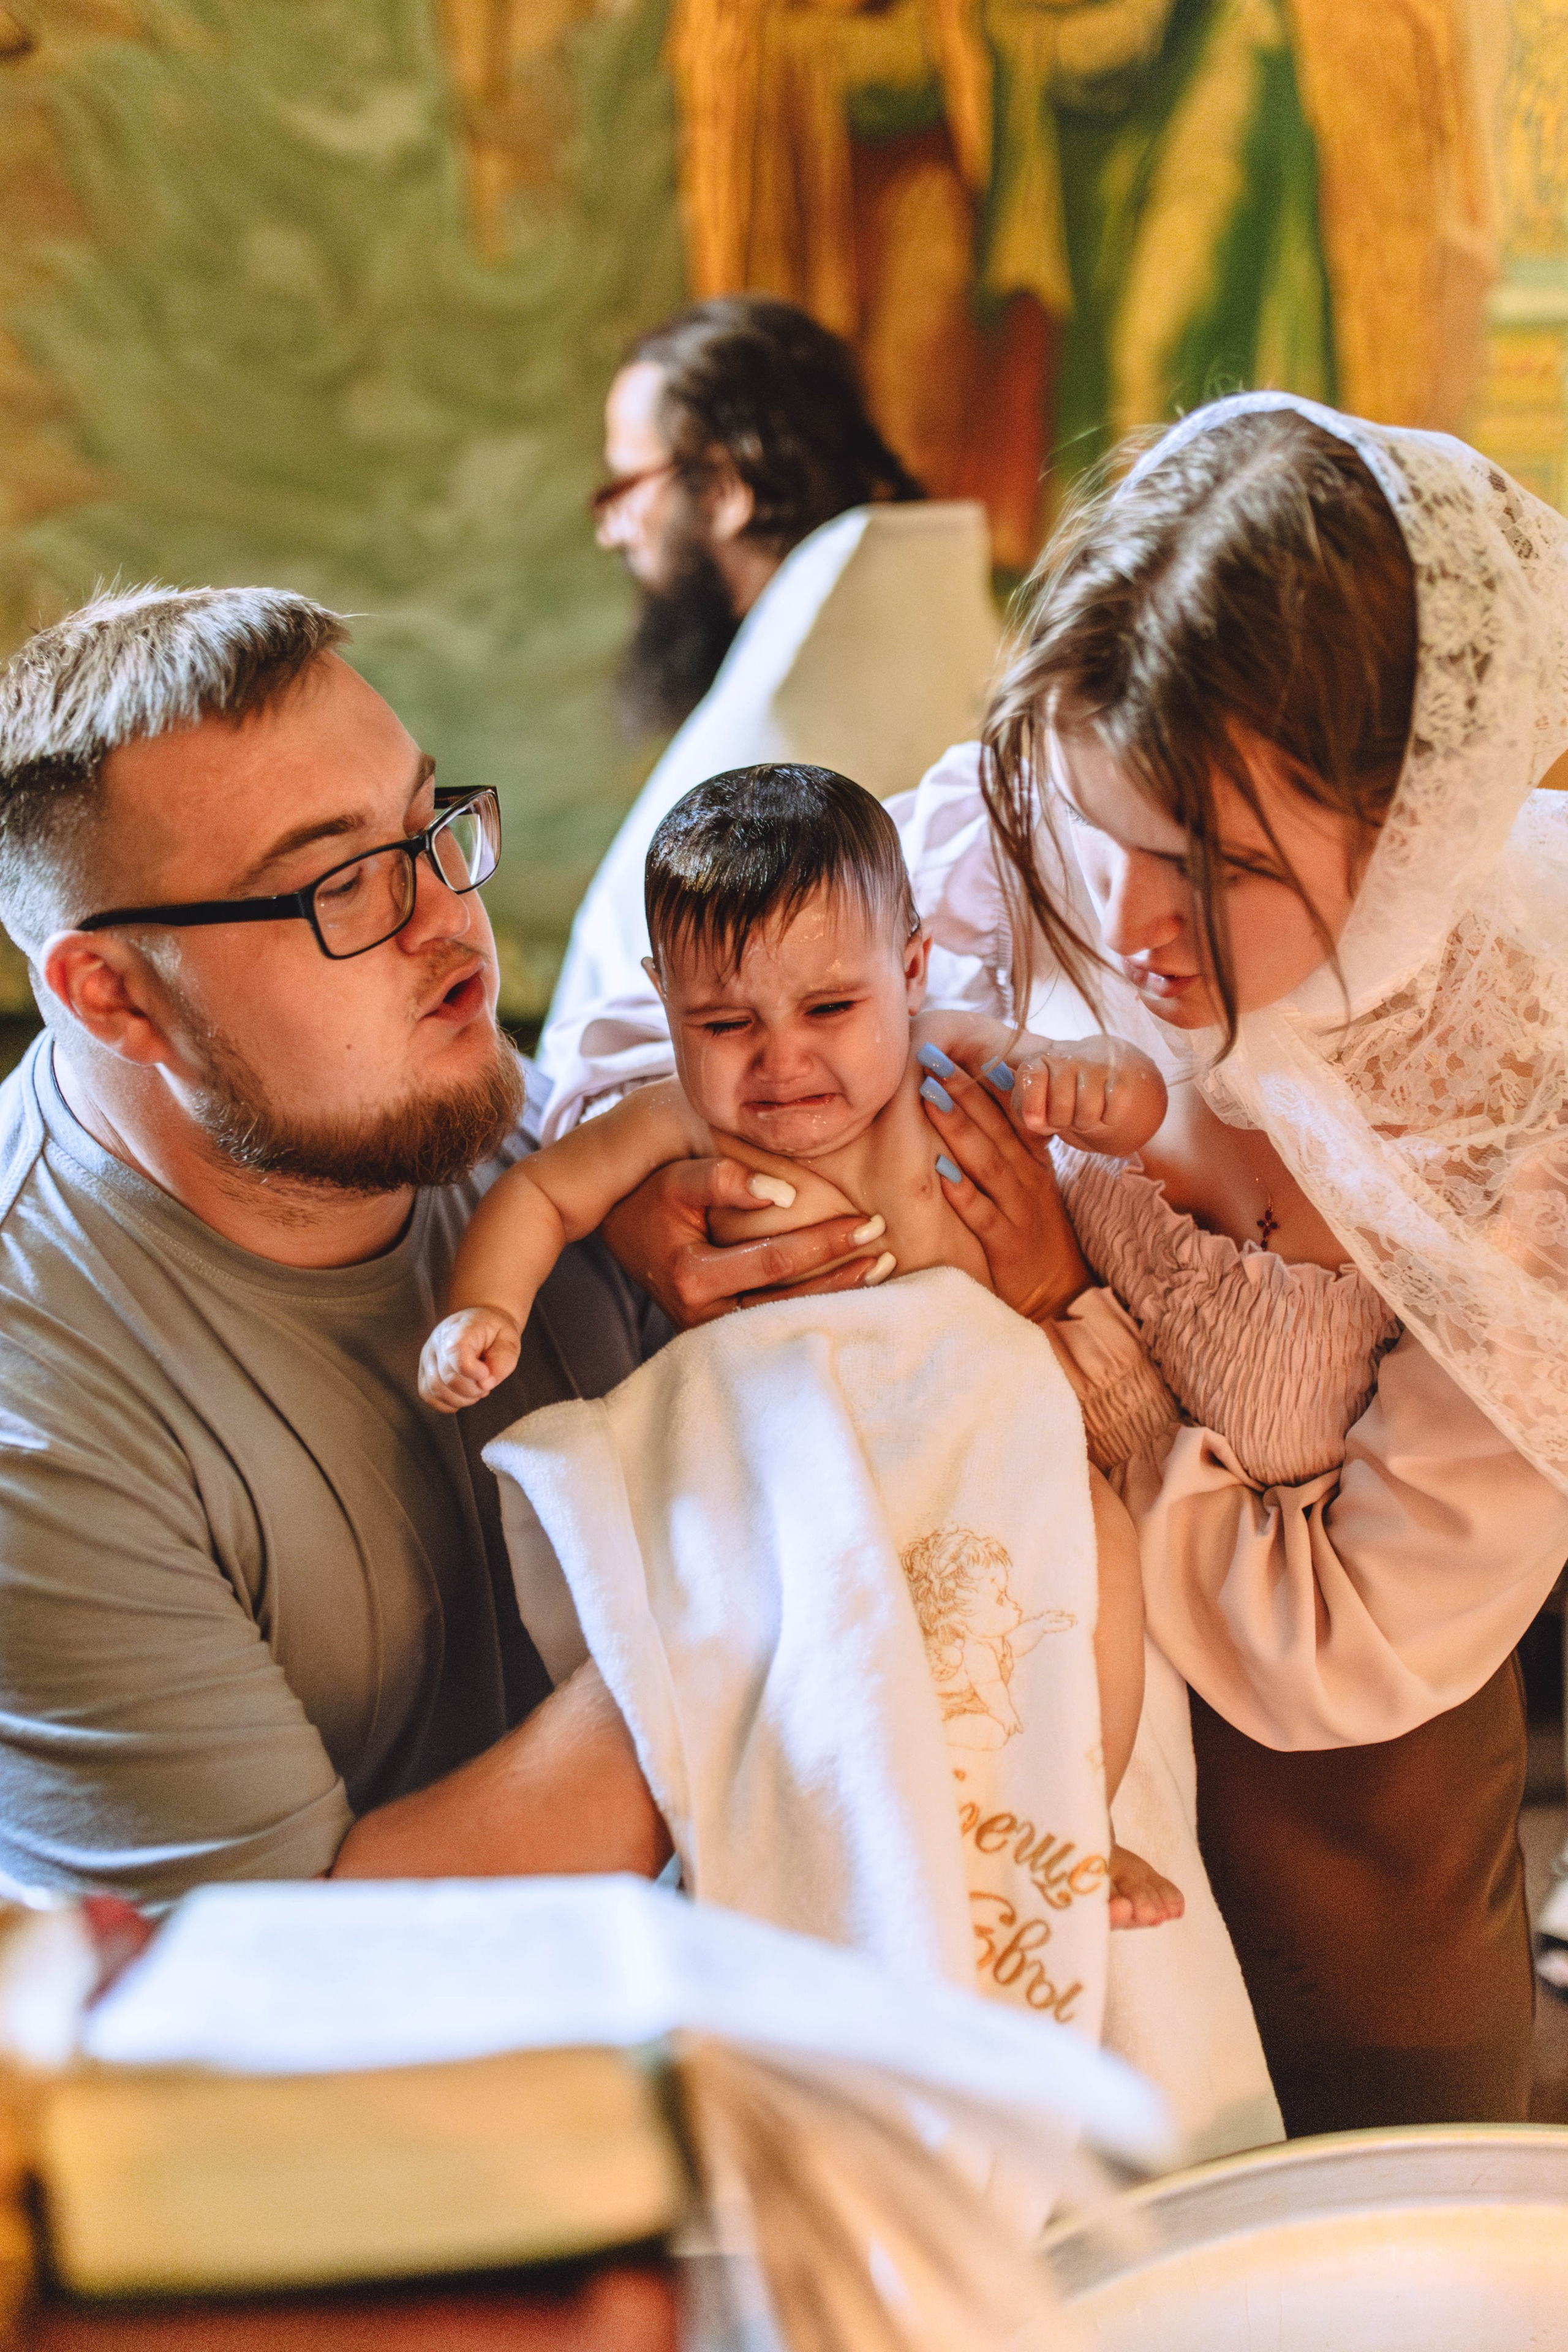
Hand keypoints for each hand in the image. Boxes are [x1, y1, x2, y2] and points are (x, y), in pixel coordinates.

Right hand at [419, 1303, 523, 1412]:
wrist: (482, 1324)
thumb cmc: (496, 1334)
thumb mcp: (510, 1342)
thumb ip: (502, 1363)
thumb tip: (484, 1384)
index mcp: (461, 1329)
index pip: (456, 1354)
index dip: (473, 1371)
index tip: (486, 1373)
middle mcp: (438, 1341)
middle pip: (448, 1377)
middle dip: (473, 1390)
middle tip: (486, 1384)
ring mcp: (428, 1357)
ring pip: (435, 1390)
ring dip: (461, 1399)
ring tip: (476, 1390)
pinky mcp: (424, 1371)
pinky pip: (428, 1396)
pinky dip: (448, 1403)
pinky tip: (463, 1395)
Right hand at [601, 1156, 888, 1327]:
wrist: (622, 1232)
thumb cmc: (653, 1198)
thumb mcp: (678, 1179)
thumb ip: (724, 1179)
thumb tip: (786, 1194)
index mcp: (691, 1278)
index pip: (776, 1261)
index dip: (826, 1242)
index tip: (868, 1221)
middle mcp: (703, 1318)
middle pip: (792, 1301)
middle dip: (845, 1277)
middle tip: (888, 1251)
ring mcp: (713, 1334)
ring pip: (789, 1322)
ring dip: (839, 1299)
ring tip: (881, 1272)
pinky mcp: (723, 1337)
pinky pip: (778, 1326)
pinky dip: (816, 1309)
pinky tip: (852, 1293)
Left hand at [914, 1045, 1089, 1321]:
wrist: (1060, 1293)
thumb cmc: (1034, 1232)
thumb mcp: (1029, 1184)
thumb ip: (1007, 1147)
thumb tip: (975, 1104)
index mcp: (1032, 1161)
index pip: (1010, 1114)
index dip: (984, 1081)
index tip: (958, 1049)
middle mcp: (1027, 1179)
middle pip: (994, 1128)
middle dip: (963, 1091)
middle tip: (934, 1058)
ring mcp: (1019, 1210)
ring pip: (987, 1162)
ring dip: (958, 1127)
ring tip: (930, 1096)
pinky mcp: (1007, 1244)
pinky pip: (982, 1214)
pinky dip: (962, 1192)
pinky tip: (939, 1170)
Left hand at [996, 1035, 1165, 1156]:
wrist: (1107, 1071)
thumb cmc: (1062, 1094)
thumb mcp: (1037, 1102)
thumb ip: (1026, 1112)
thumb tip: (1034, 1121)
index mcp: (1041, 1060)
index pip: (1031, 1076)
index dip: (1032, 1103)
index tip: (1034, 1120)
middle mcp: (1068, 1057)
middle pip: (1060, 1105)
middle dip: (1061, 1121)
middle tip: (1065, 1117)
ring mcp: (1097, 1065)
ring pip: (1088, 1111)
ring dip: (1085, 1122)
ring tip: (1084, 1115)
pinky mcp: (1122, 1078)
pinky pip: (1113, 1111)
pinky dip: (1108, 1119)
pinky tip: (1105, 1111)